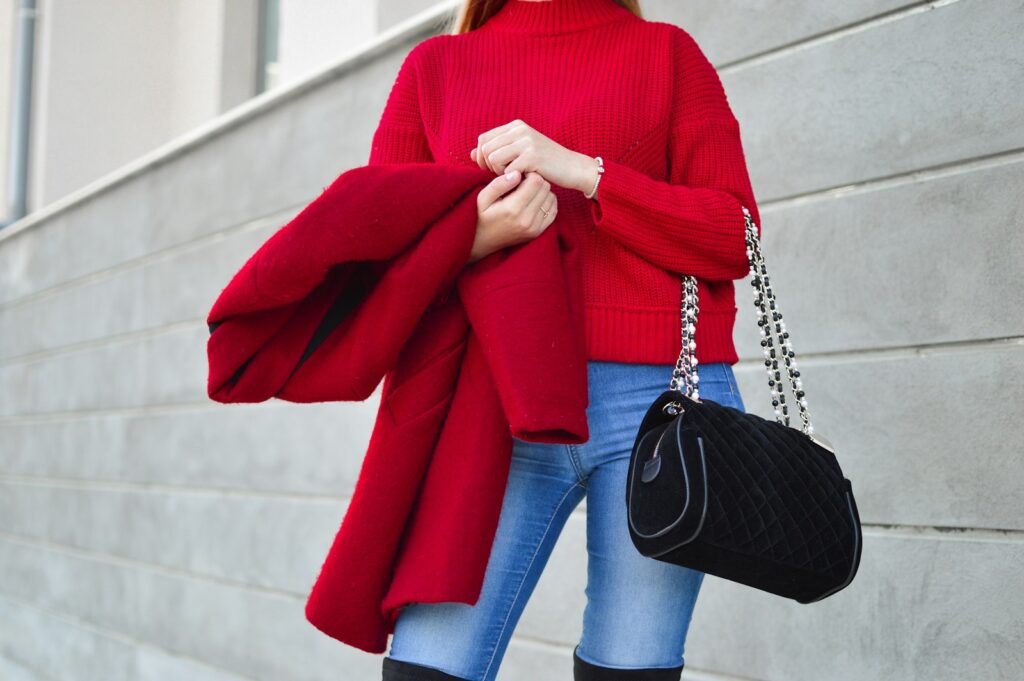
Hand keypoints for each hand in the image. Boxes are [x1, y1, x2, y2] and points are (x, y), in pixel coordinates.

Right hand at [467, 168, 557, 263]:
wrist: (481, 242)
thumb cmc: (480, 215)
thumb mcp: (482, 197)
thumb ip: (499, 184)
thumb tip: (517, 173)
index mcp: (512, 209)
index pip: (536, 181)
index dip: (530, 173)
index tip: (520, 175)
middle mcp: (526, 220)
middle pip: (545, 188)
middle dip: (537, 180)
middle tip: (524, 182)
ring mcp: (534, 228)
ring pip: (551, 198)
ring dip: (542, 191)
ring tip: (528, 192)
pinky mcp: (538, 232)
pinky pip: (553, 211)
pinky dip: (547, 202)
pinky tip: (534, 201)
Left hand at [470, 119, 600, 196]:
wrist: (573, 168)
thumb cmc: (546, 164)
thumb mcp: (520, 153)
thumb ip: (497, 151)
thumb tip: (471, 154)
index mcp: (516, 126)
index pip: (483, 139)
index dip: (481, 156)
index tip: (489, 169)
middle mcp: (520, 130)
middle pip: (485, 148)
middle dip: (488, 166)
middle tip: (502, 175)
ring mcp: (526, 142)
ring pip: (493, 158)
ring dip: (498, 173)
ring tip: (512, 176)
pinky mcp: (532, 156)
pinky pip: (507, 170)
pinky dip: (510, 179)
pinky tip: (521, 180)